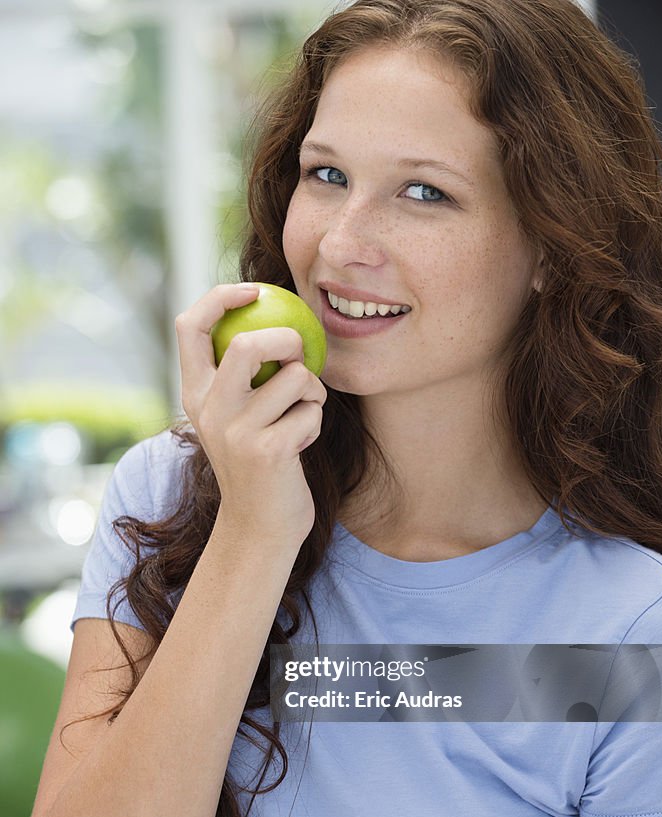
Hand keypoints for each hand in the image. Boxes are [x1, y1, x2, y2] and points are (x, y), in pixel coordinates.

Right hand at [175, 283, 326, 547]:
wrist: (260, 526)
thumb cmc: (259, 460)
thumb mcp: (237, 416)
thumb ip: (241, 375)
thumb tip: (272, 313)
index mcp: (195, 394)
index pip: (190, 326)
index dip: (220, 297)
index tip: (252, 290)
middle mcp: (209, 410)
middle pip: (247, 345)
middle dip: (287, 340)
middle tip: (299, 354)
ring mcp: (236, 432)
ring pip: (292, 377)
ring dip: (312, 389)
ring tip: (304, 410)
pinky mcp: (267, 452)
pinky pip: (311, 411)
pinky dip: (316, 420)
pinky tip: (302, 443)